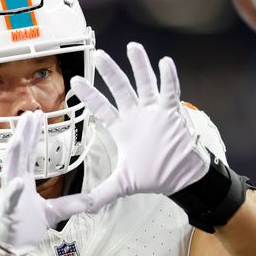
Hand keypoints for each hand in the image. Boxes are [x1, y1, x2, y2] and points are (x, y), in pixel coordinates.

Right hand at [0, 110, 91, 255]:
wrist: (12, 247)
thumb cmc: (26, 226)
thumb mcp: (54, 213)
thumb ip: (70, 204)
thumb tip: (90, 200)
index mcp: (23, 180)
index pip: (27, 152)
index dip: (31, 134)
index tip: (37, 116)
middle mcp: (14, 183)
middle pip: (19, 154)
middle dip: (23, 134)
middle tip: (29, 114)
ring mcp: (9, 196)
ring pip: (10, 171)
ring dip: (14, 154)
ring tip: (19, 137)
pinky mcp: (8, 212)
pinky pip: (11, 200)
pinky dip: (14, 191)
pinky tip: (18, 182)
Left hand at [70, 42, 208, 211]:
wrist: (180, 178)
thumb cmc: (153, 177)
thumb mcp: (122, 184)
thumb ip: (100, 193)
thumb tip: (80, 209)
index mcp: (122, 128)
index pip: (101, 108)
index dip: (89, 96)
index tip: (75, 82)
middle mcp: (136, 115)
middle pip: (121, 89)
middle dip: (110, 72)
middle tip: (99, 54)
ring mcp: (154, 112)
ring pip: (145, 83)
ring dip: (139, 65)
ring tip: (132, 46)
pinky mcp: (172, 114)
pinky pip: (170, 92)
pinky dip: (168, 77)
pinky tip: (164, 62)